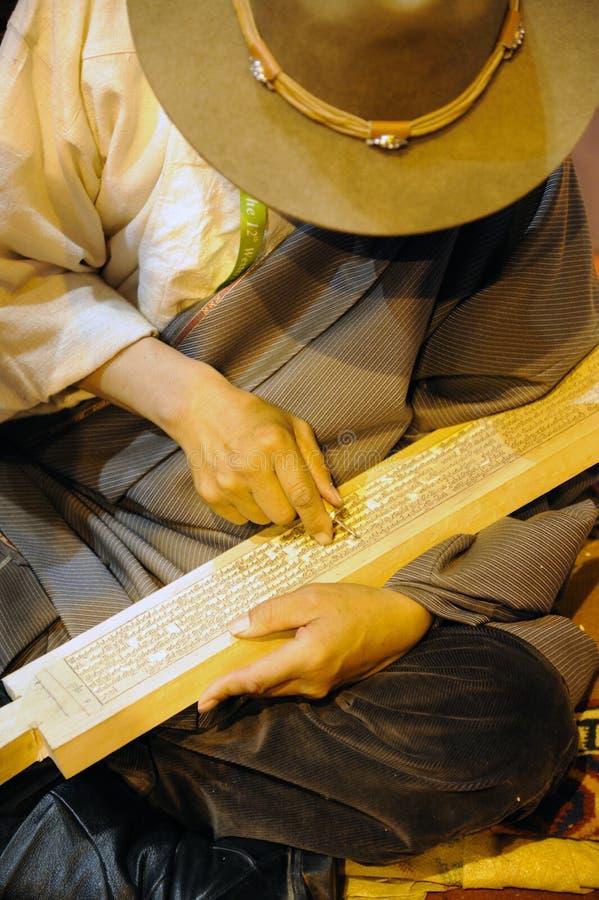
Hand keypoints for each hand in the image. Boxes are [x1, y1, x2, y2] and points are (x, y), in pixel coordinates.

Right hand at [79, 337, 340, 542]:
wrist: (203, 410)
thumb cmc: (255, 418)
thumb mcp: (294, 429)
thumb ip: (317, 467)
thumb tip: (334, 503)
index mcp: (275, 444)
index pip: (302, 495)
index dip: (317, 520)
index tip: (326, 537)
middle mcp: (249, 466)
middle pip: (284, 516)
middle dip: (290, 508)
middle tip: (283, 485)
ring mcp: (226, 482)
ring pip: (262, 520)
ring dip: (267, 507)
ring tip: (258, 479)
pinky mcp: (209, 495)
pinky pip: (240, 520)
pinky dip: (246, 507)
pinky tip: (241, 483)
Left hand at [197, 583, 432, 710]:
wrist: (400, 621)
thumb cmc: (357, 605)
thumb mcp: (312, 597)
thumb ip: (272, 613)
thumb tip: (236, 628)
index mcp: (307, 659)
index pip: (256, 679)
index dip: (226, 689)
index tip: (202, 701)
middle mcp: (312, 681)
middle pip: (263, 689)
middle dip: (234, 690)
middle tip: (207, 691)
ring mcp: (322, 687)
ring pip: (277, 690)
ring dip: (252, 685)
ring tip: (228, 679)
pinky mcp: (328, 685)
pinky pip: (291, 686)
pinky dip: (271, 680)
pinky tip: (263, 667)